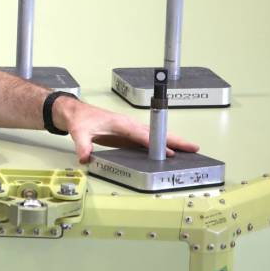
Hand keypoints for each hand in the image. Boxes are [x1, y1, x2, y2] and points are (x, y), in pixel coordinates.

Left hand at [54, 98, 199, 163]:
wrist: (76, 112)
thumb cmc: (80, 119)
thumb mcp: (79, 132)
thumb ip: (83, 145)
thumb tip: (85, 158)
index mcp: (121, 123)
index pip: (141, 135)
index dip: (156, 144)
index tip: (169, 152)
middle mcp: (129, 125)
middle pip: (156, 133)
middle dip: (175, 140)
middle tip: (193, 147)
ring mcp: (131, 129)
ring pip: (156, 135)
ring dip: (173, 141)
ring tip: (191, 149)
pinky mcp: (129, 134)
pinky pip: (150, 139)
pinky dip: (163, 144)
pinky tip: (172, 151)